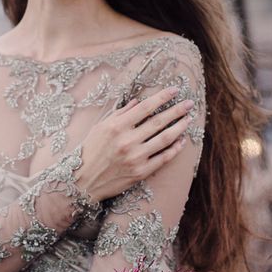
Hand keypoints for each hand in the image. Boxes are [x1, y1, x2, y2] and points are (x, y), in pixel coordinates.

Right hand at [74, 87, 194, 202]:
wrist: (82, 181)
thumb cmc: (89, 151)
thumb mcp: (100, 127)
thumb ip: (119, 113)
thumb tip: (138, 102)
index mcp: (116, 127)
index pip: (145, 107)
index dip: (162, 97)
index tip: (175, 90)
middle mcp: (127, 141)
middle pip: (159, 122)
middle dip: (177, 110)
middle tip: (189, 103)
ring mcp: (135, 158)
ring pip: (164, 139)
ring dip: (179, 128)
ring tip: (188, 120)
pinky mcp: (140, 172)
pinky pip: (163, 158)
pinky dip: (174, 149)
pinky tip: (181, 141)